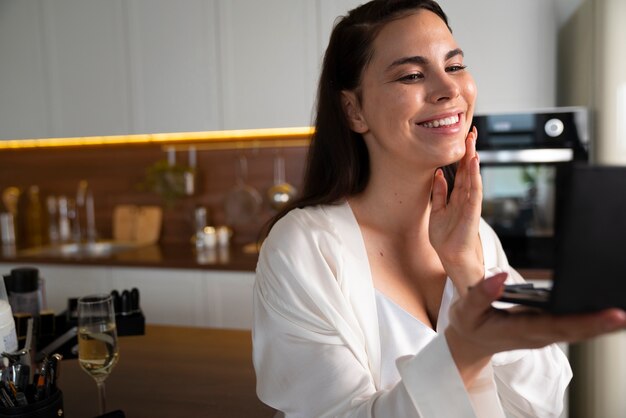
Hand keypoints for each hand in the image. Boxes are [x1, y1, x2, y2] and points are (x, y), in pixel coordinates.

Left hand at [429, 126, 482, 291]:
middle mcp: (465, 198)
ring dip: (472, 159)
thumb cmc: (446, 238)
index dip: (461, 155)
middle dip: (469, 151)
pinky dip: (474, 176)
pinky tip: (473, 163)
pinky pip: (474, 191)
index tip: (462, 137)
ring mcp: (470, 204)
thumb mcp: (437, 211)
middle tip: (470, 131)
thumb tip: (437, 174)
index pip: (460, 171)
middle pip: (468, 170)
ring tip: (472, 142)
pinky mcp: (472, 212)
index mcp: (457, 197)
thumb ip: (439, 193)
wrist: (452, 258)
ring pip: (472, 176)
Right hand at [445, 273, 625, 384]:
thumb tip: (500, 277)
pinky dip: (593, 321)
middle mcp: (537, 335)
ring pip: (579, 332)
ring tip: (624, 310)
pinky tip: (608, 312)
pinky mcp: (547, 331)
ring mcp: (544, 335)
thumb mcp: (465, 309)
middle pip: (577, 332)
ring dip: (603, 324)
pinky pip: (575, 327)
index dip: (587, 322)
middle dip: (604, 323)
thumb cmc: (469, 324)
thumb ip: (482, 293)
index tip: (612, 314)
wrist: (469, 343)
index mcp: (519, 330)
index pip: (558, 326)